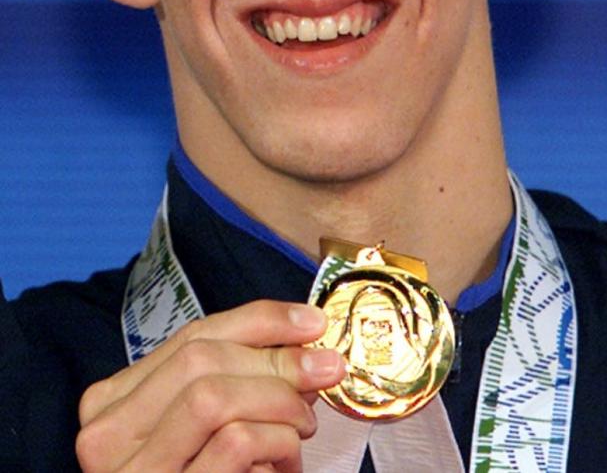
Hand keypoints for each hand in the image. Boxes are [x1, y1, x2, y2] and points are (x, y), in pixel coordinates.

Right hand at [76, 300, 346, 472]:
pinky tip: (286, 462)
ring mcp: (134, 471)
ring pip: (212, 396)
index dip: (261, 321)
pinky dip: (277, 441)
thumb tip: (303, 343)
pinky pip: (235, 442)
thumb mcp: (212, 425)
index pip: (191, 337)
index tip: (312, 323)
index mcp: (116, 404)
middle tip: (326, 370)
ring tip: (303, 426)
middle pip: (201, 360)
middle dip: (277, 358)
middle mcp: (108, 436)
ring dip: (278, 402)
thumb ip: (240, 380)